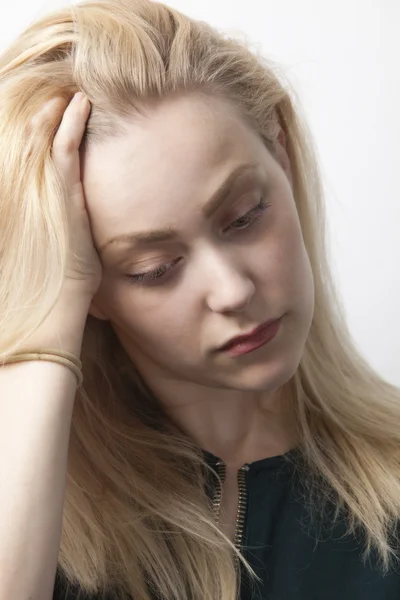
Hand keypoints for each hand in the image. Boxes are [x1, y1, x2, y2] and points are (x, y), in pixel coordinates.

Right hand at [31, 93, 101, 298]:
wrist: (54, 306)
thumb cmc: (64, 289)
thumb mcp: (69, 256)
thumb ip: (74, 237)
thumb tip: (88, 240)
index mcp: (38, 206)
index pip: (37, 161)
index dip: (44, 135)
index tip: (58, 116)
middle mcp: (34, 194)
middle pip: (32, 142)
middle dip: (44, 115)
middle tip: (60, 91)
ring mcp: (42, 192)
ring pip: (42, 138)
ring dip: (56, 111)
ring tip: (70, 90)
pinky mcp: (59, 194)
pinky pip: (63, 149)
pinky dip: (70, 123)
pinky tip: (78, 104)